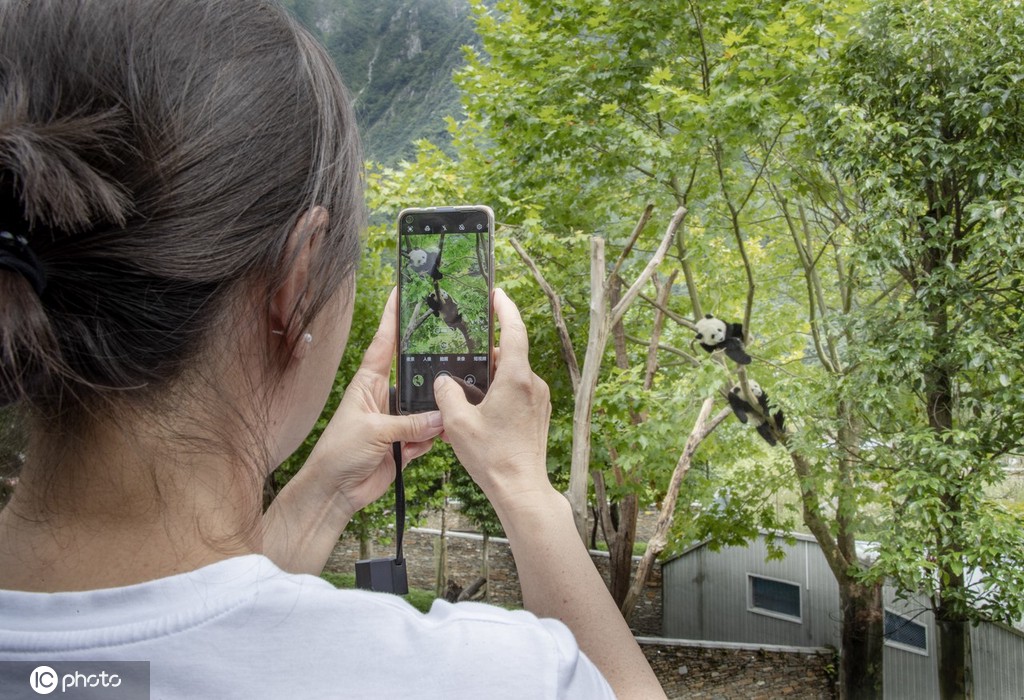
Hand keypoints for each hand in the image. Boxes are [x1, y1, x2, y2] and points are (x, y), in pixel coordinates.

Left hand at [307, 288, 442, 514]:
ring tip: (448, 411)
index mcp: (368, 383)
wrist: (335, 492)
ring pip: (427, 406)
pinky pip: (429, 433)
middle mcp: (384, 396)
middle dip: (432, 370)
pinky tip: (431, 443)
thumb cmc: (339, 453)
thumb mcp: (374, 431)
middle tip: (454, 352)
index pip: (383, 342)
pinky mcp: (405, 443)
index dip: (392, 316)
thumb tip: (441, 417)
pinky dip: (433, 438)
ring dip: (436, 413)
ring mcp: (396, 420)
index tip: (402, 291)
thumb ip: (410, 423)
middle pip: (414, 373)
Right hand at [433, 289, 552, 506]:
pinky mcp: (540, 414)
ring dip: (490, 377)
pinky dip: (499, 392)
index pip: (515, 329)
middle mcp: (533, 384)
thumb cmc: (492, 457)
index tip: (497, 293)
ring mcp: (539, 400)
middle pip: (509, 354)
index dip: (505, 307)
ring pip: (512, 375)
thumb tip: (444, 381)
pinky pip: (517, 392)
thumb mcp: (457, 423)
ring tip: (465, 392)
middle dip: (486, 353)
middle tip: (463, 355)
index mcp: (516, 378)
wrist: (521, 489)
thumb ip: (447, 394)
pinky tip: (479, 410)